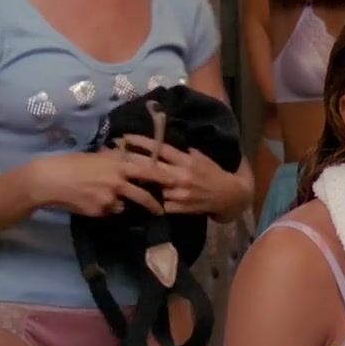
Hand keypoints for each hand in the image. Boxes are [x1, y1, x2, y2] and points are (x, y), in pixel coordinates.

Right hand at [25, 150, 165, 217]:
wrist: (50, 179)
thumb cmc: (72, 163)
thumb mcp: (97, 157)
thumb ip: (115, 160)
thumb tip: (127, 156)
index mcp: (119, 164)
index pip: (148, 170)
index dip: (163, 176)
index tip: (176, 180)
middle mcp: (118, 181)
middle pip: (143, 195)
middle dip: (154, 204)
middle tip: (161, 210)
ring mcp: (109, 198)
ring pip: (124, 205)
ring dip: (124, 205)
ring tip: (116, 204)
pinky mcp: (99, 210)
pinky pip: (107, 211)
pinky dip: (104, 208)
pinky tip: (90, 201)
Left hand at [121, 135, 248, 217]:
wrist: (228, 196)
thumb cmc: (213, 173)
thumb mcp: (201, 158)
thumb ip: (183, 153)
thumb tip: (165, 145)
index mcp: (187, 161)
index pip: (162, 149)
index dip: (143, 143)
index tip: (127, 137)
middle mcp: (182, 176)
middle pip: (152, 168)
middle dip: (132, 162)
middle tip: (115, 156)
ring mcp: (180, 193)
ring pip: (153, 188)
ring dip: (137, 183)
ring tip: (121, 177)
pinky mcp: (180, 208)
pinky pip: (160, 205)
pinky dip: (150, 201)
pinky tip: (138, 197)